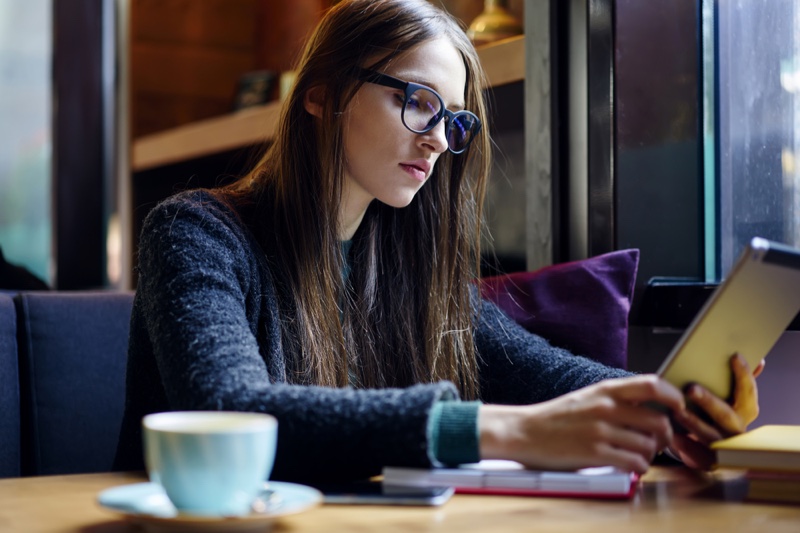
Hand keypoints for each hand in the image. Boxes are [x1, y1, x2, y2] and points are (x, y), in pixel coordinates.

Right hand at [478, 375, 684, 473]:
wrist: (525, 431)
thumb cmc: (557, 417)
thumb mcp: (588, 397)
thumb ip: (617, 398)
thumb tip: (651, 405)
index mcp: (605, 390)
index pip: (652, 384)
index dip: (674, 397)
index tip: (677, 409)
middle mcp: (606, 407)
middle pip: (659, 420)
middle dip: (665, 436)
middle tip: (659, 442)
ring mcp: (600, 430)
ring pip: (649, 444)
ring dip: (651, 454)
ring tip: (640, 455)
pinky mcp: (594, 453)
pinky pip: (634, 462)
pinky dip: (639, 468)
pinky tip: (631, 466)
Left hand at [668, 354, 761, 468]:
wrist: (705, 443)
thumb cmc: (714, 411)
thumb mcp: (727, 396)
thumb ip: (739, 380)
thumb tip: (758, 361)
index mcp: (744, 411)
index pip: (748, 392)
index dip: (744, 375)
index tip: (734, 357)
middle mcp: (736, 429)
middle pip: (727, 415)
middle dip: (709, 401)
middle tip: (691, 388)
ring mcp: (724, 445)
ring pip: (711, 437)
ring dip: (694, 424)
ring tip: (677, 412)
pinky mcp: (709, 460)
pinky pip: (700, 458)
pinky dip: (688, 449)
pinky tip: (675, 438)